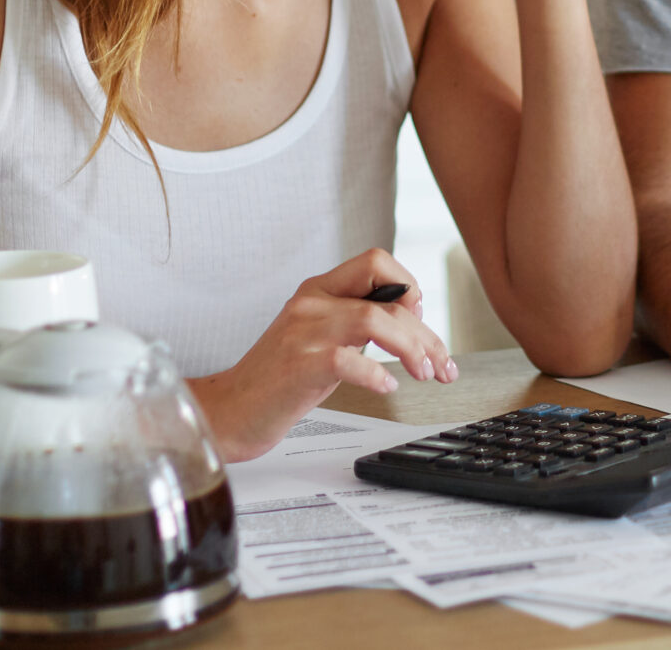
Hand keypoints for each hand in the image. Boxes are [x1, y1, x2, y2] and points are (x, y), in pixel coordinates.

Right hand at [192, 249, 453, 461]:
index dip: (408, 284)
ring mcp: (303, 331)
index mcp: (318, 289)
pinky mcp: (299, 365)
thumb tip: (409, 319)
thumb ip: (356, 321)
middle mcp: (311, 302)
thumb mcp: (320, 337)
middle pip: (386, 297)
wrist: (230, 411)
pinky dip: (376, 374)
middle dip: (425, 333)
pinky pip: (349, 359)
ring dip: (411, 349)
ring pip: (375, 320)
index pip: (375, 260)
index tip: (420, 318)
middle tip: (441, 364)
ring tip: (424, 373)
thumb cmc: (279, 379)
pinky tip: (387, 387)